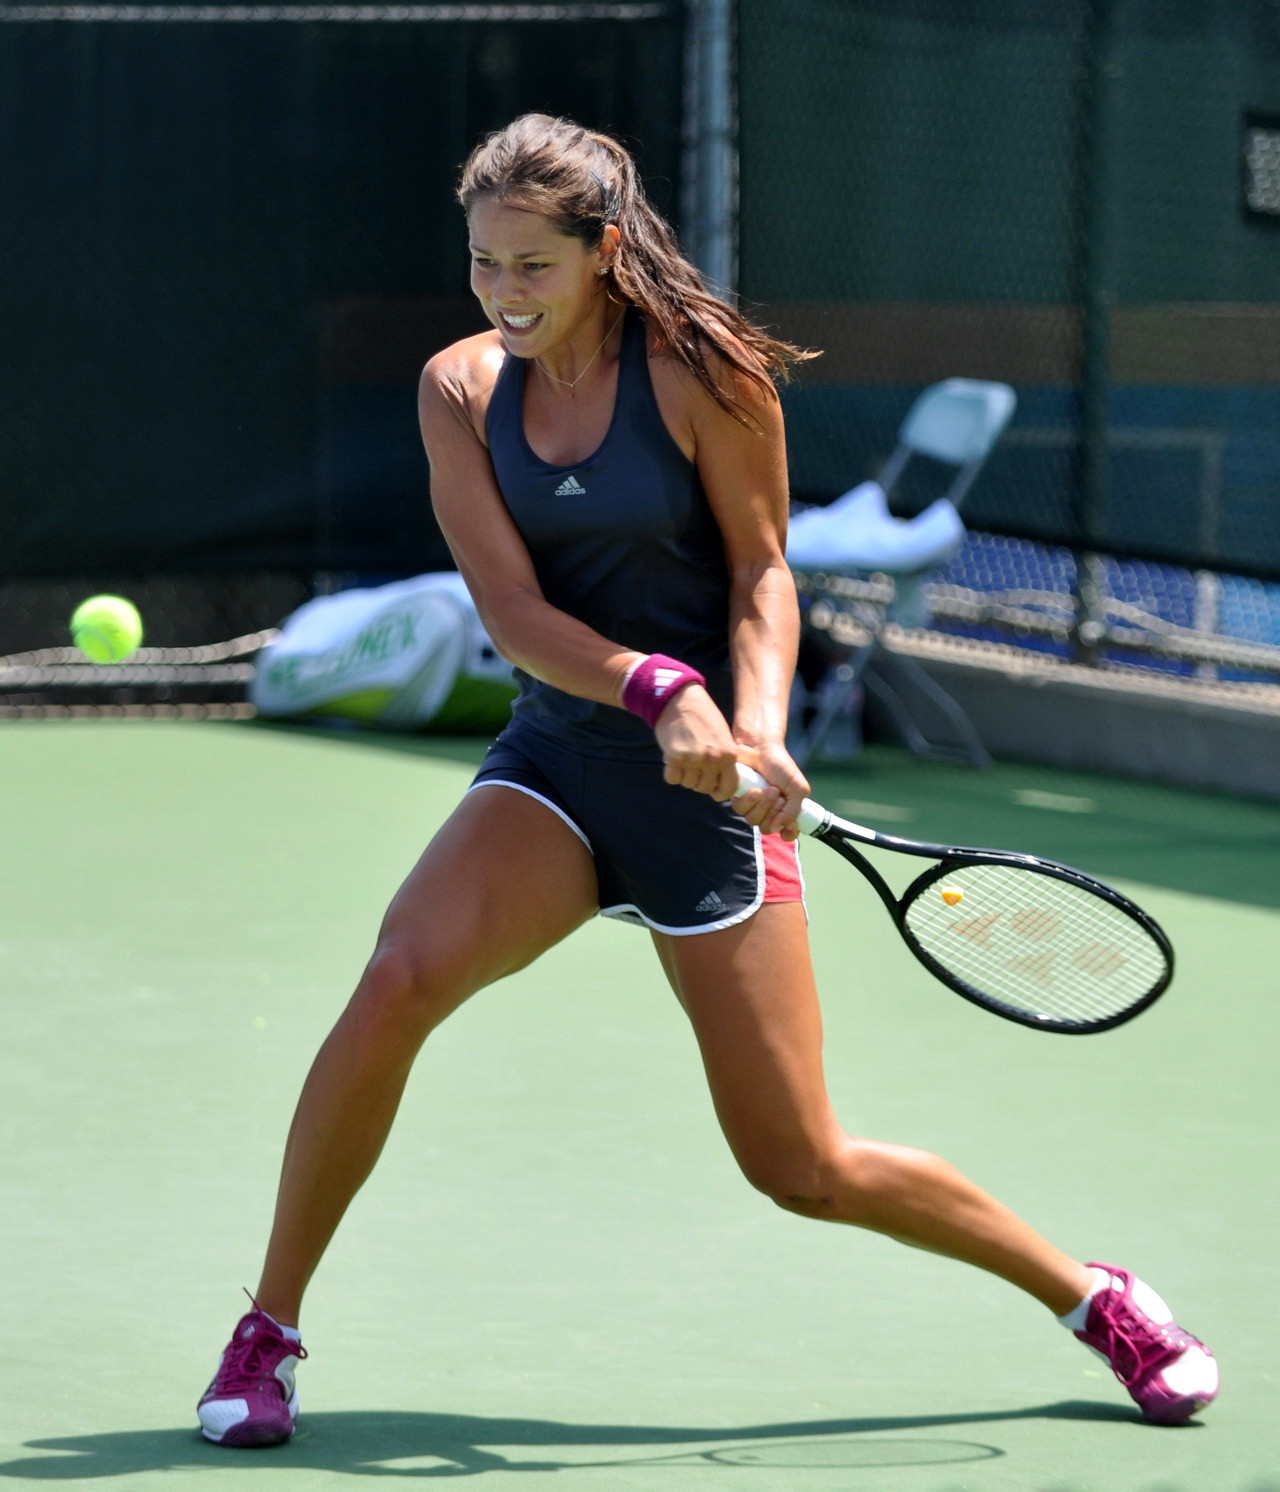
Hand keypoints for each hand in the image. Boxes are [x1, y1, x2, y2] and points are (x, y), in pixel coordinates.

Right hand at [654, 685, 739, 801]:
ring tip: (683, 760)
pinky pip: (672, 778)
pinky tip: (673, 760)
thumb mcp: (722, 737)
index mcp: (729, 754)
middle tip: (693, 768)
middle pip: (704, 788)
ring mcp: (694, 759)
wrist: (680, 699)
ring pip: (688, 784)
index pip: (729, 787)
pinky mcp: (675, 757)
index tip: (712, 790)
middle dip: (698, 782)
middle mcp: (713, 759)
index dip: (720, 792)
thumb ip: (724, 759)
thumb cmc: (702, 716)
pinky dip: (671, 773)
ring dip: (684, 776)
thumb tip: (720, 782)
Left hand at [728, 740, 808, 839]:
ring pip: (753, 820)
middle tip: (776, 793)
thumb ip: (793, 811)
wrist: (760, 748)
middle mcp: (768, 810)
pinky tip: (754, 789)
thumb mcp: (797, 788)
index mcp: (784, 809)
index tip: (788, 828)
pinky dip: (749, 800)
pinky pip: (740, 810)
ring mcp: (752, 805)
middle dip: (773, 812)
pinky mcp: (737, 798)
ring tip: (767, 788)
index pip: (786, 831)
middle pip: (767, 827)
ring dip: (762, 805)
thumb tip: (779, 828)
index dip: (787, 832)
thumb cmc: (780, 766)